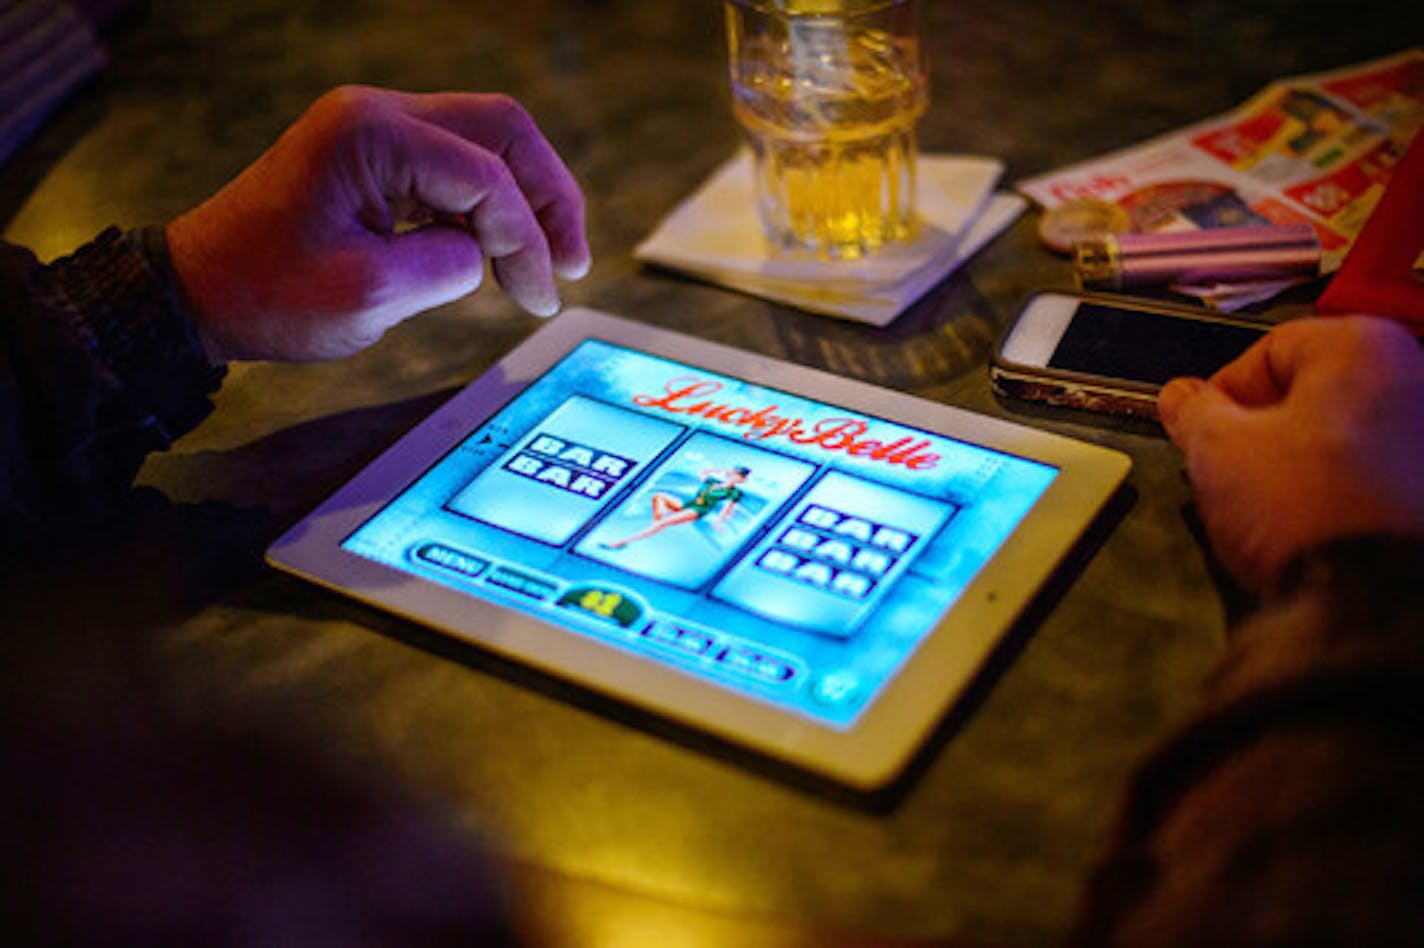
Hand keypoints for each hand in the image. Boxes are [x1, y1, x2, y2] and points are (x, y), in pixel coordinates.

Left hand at [166, 86, 589, 362]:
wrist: (198, 292)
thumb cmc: (269, 295)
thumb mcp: (370, 295)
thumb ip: (451, 267)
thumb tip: (489, 255)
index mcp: (371, 135)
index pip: (486, 174)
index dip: (528, 236)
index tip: (540, 296)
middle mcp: (377, 113)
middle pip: (502, 130)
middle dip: (550, 197)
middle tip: (572, 262)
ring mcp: (375, 127)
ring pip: (486, 141)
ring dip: (526, 199)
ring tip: (546, 264)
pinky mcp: (375, 155)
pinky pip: (456, 163)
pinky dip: (490, 205)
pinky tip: (499, 252)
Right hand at [1158, 315, 1423, 591]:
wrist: (1374, 600)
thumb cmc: (1303, 509)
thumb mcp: (1218, 451)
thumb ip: (1193, 413)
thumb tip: (1181, 398)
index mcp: (1364, 348)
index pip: (1271, 350)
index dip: (1222, 392)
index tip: (1200, 429)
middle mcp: (1414, 379)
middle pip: (1314, 394)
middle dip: (1265, 430)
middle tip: (1230, 471)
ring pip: (1346, 437)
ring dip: (1303, 464)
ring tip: (1270, 509)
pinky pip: (1374, 477)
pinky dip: (1341, 493)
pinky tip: (1314, 530)